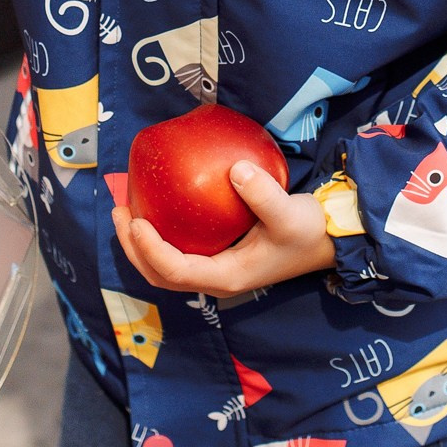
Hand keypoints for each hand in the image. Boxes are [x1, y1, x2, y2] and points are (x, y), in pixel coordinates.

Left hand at [111, 161, 336, 296]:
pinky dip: (160, 236)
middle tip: (119, 213)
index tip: (135, 220)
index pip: (174, 270)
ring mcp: (216, 269)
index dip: (148, 248)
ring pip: (165, 267)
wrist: (327, 239)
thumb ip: (264, 194)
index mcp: (226, 277)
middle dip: (132, 248)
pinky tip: (157, 208)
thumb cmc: (309, 231)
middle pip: (159, 275)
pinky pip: (180, 250)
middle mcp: (216, 278)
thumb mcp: (290, 213)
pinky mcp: (219, 255)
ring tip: (126, 211)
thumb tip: (236, 169)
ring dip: (140, 245)